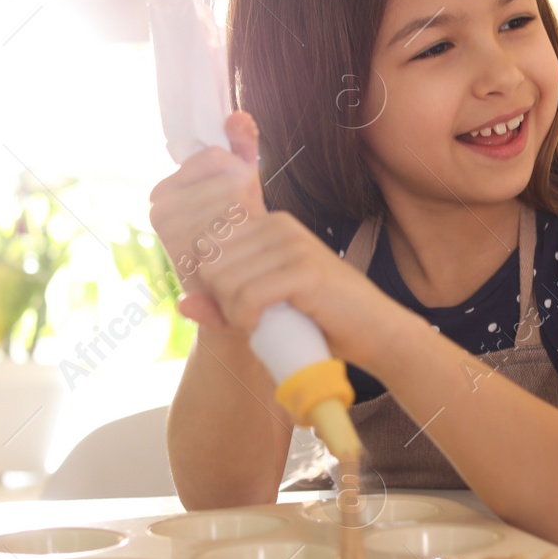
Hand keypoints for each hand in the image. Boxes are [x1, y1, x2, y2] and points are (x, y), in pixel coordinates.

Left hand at [148, 111, 412, 365]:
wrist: (375, 333)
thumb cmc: (319, 322)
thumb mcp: (263, 310)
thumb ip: (223, 305)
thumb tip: (182, 303)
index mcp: (267, 225)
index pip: (207, 248)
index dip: (214, 287)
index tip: (240, 308)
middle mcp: (279, 226)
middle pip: (211, 264)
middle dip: (222, 300)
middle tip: (251, 319)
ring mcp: (294, 244)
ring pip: (226, 280)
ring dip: (235, 314)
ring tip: (262, 324)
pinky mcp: (305, 269)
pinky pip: (249, 295)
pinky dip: (248, 319)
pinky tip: (265, 326)